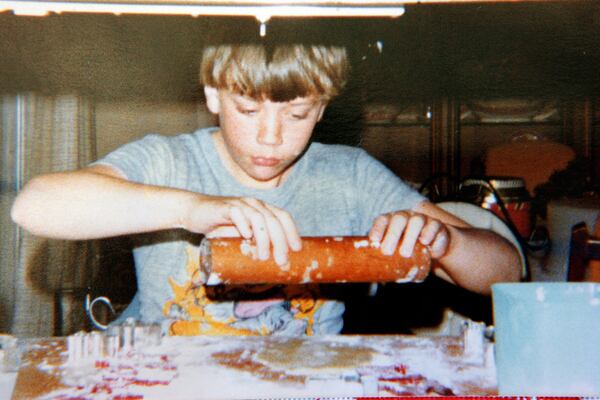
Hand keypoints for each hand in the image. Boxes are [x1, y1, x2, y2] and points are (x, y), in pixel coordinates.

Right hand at [185, 195, 300, 265]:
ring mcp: (240, 204)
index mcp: (261, 209)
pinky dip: (244, 224)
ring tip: (263, 256)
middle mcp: (254, 204)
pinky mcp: (225, 207)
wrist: (193, 212)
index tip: (297, 250)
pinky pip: (237, 213)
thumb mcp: (238, 238)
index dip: (292, 232)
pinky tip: (246, 236)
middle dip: (281, 242)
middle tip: (282, 261)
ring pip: (259, 218)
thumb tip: (266, 271)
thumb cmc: (218, 227)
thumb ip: (250, 247)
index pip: (283, 216)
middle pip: (274, 220)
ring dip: (264, 238)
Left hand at [368, 210, 449, 258]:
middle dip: (392, 235)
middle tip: (387, 252)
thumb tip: (379, 279)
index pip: (383, 220)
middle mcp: (406, 217)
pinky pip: (434, 225)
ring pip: (416, 221)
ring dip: (410, 236)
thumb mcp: (398, 255)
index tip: (374, 242)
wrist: (434, 246)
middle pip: (398, 219)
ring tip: (405, 254)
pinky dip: (428, 233)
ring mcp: (422, 219)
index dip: (377, 229)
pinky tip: (425, 242)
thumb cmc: (409, 250)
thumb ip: (390, 263)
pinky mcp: (436, 225)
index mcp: (392, 221)